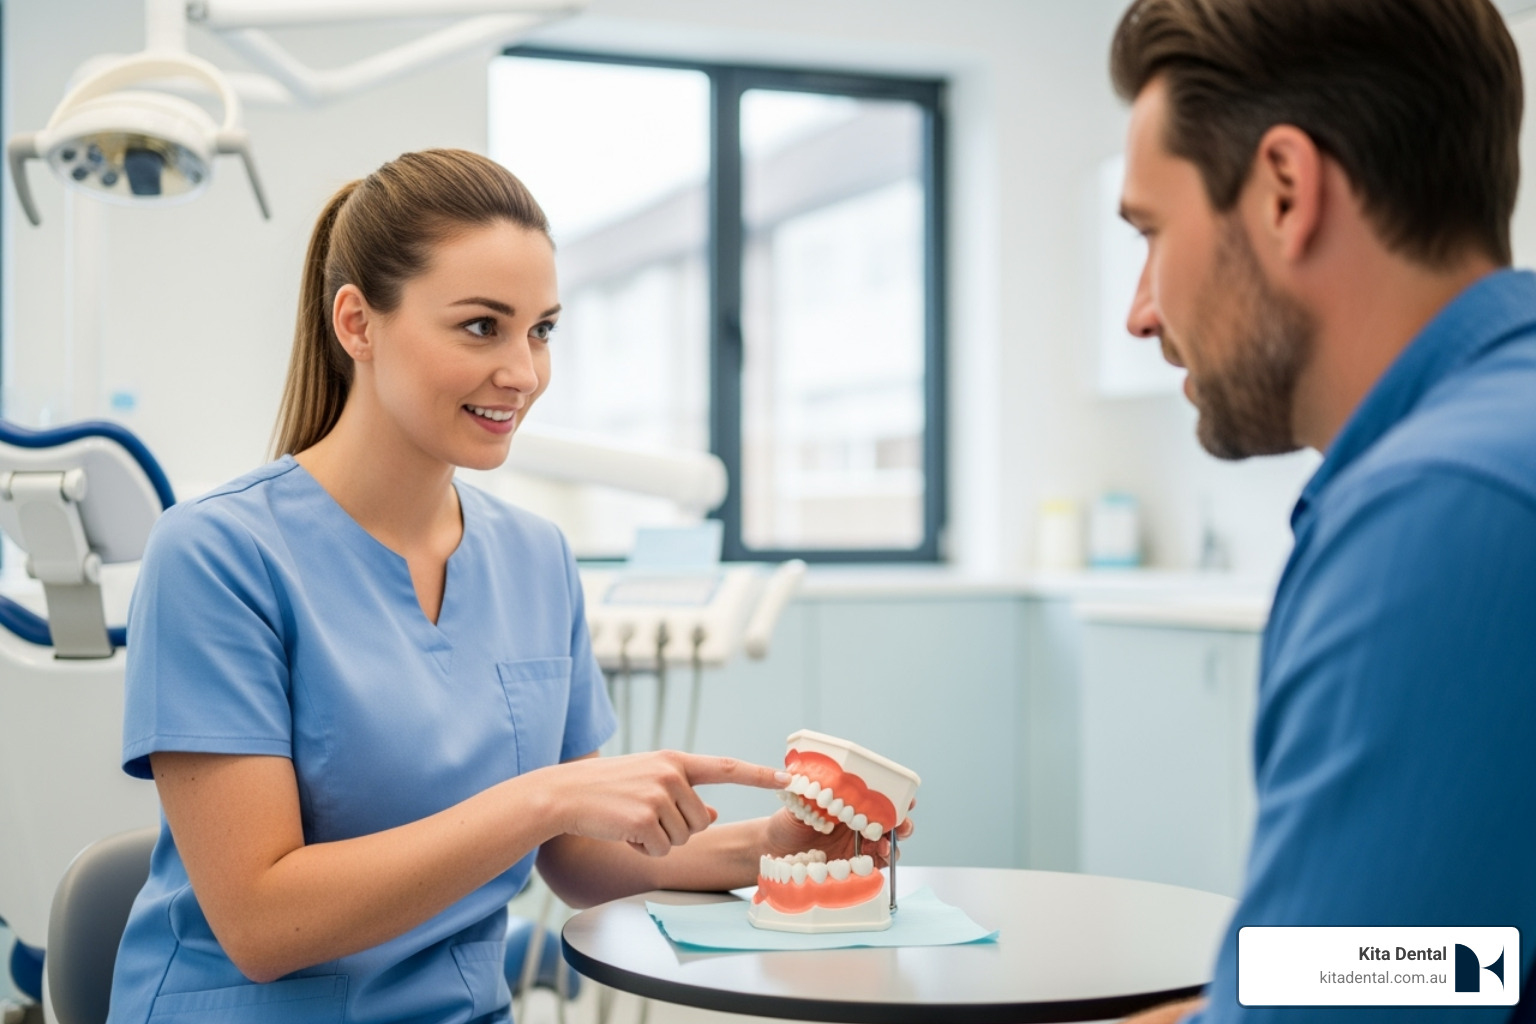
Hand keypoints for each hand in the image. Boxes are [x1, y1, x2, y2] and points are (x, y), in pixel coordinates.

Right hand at [545, 751, 786, 856]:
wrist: (564, 794)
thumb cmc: (607, 790)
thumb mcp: (649, 782)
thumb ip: (683, 794)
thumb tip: (713, 815)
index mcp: (675, 760)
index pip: (727, 768)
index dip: (760, 775)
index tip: (788, 779)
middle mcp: (671, 774)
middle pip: (700, 822)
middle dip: (675, 829)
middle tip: (643, 817)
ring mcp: (659, 795)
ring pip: (683, 839)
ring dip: (658, 840)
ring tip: (631, 822)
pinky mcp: (645, 819)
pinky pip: (661, 850)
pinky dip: (643, 849)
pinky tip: (623, 833)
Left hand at [762, 797, 916, 869]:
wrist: (774, 849)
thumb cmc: (786, 821)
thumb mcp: (797, 803)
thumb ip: (808, 793)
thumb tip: (810, 777)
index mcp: (850, 804)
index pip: (880, 799)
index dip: (897, 798)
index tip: (907, 798)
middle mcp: (858, 824)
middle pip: (891, 823)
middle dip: (903, 823)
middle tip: (902, 825)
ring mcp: (857, 845)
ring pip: (886, 845)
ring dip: (893, 844)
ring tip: (885, 844)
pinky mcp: (852, 866)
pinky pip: (874, 865)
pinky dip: (881, 863)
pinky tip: (878, 859)